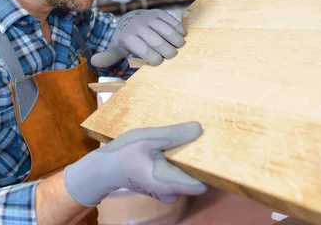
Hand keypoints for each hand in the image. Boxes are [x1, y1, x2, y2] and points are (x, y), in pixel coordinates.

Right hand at [63, 122, 206, 205]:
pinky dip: (180, 160)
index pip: (201, 182)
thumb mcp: (147, 138)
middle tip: (203, 135)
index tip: (216, 149)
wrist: (104, 168)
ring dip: (189, 157)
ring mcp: (168, 191)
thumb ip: (173, 135)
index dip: (211, 166)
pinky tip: (176, 145)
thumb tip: (199, 129)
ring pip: (188, 174)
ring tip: (189, 136)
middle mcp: (172, 192)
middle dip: (200, 158)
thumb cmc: (124, 153)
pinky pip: (180, 173)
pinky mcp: (165, 186)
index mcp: (168, 182)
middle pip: (196, 176)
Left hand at [91, 9, 186, 66]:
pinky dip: (179, 30)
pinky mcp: (159, 12)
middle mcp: (139, 25)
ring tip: (178, 47)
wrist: (130, 19)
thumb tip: (94, 61)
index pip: (145, 51)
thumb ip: (109, 56)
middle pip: (158, 42)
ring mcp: (150, 17)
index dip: (156, 59)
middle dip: (168, 52)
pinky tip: (180, 37)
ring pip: (167, 31)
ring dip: (176, 41)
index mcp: (129, 37)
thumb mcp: (117, 48)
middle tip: (171, 56)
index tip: (159, 62)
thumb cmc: (126, 39)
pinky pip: (172, 21)